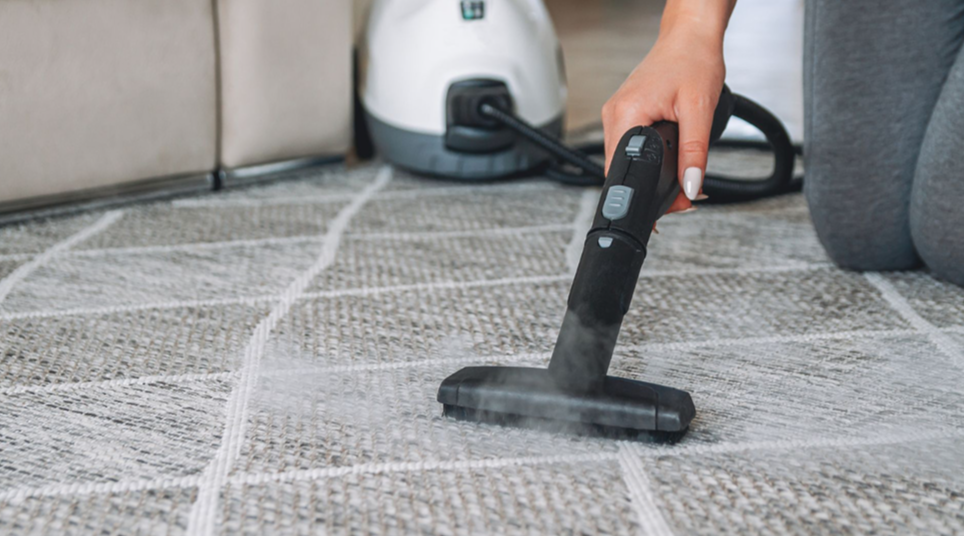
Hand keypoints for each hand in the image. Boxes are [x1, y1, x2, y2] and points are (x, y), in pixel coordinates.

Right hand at [602, 14, 727, 213]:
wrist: (689, 36)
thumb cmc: (692, 60)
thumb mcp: (699, 110)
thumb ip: (694, 153)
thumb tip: (690, 186)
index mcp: (625, 115)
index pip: (621, 172)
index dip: (644, 196)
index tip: (667, 207)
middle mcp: (614, 115)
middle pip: (623, 170)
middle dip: (653, 188)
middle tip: (683, 195)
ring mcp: (617, 114)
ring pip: (627, 160)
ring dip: (652, 173)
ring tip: (680, 174)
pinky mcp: (625, 113)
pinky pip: (630, 145)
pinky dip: (649, 156)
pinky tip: (667, 155)